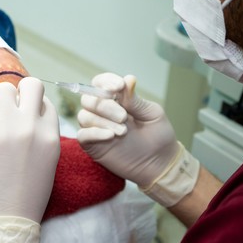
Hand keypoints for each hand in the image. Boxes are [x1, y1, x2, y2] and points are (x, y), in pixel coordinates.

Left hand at [0, 77, 59, 223]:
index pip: (46, 102)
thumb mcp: (48, 162)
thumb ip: (43, 134)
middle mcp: (31, 127)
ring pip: (4, 89)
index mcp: (51, 136)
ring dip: (1, 100)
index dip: (35, 106)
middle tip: (12, 108)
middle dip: (22, 92)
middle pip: (31, 84)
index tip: (26, 116)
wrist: (2, 219)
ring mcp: (5, 128)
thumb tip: (31, 112)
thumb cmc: (27, 195)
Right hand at [77, 73, 179, 187]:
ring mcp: (96, 128)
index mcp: (116, 100)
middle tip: (124, 117)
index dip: (105, 82)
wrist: (160, 163)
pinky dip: (94, 133)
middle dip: (105, 105)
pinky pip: (82, 135)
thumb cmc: (158, 136)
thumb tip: (128, 79)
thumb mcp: (151, 114)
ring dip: (103, 121)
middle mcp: (103, 112)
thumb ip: (136, 100)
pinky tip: (111, 136)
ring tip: (123, 131)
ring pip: (84, 116)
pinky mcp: (92, 146)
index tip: (119, 87)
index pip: (100, 83)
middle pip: (88, 99)